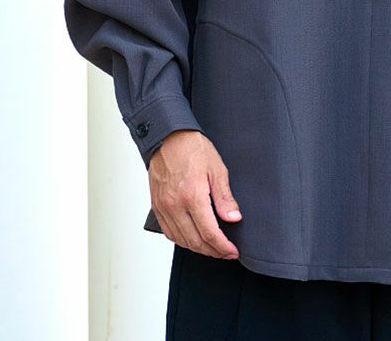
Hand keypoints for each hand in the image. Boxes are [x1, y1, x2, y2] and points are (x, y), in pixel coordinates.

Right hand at [148, 129, 242, 259]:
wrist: (168, 137)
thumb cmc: (192, 148)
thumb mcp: (216, 169)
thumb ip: (224, 197)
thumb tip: (233, 218)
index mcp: (192, 196)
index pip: (209, 233)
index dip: (223, 247)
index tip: (232, 251)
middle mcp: (175, 206)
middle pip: (195, 241)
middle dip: (213, 251)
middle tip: (226, 252)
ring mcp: (164, 207)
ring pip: (181, 240)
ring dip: (198, 248)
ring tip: (212, 248)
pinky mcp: (157, 206)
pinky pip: (169, 232)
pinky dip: (182, 240)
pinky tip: (192, 238)